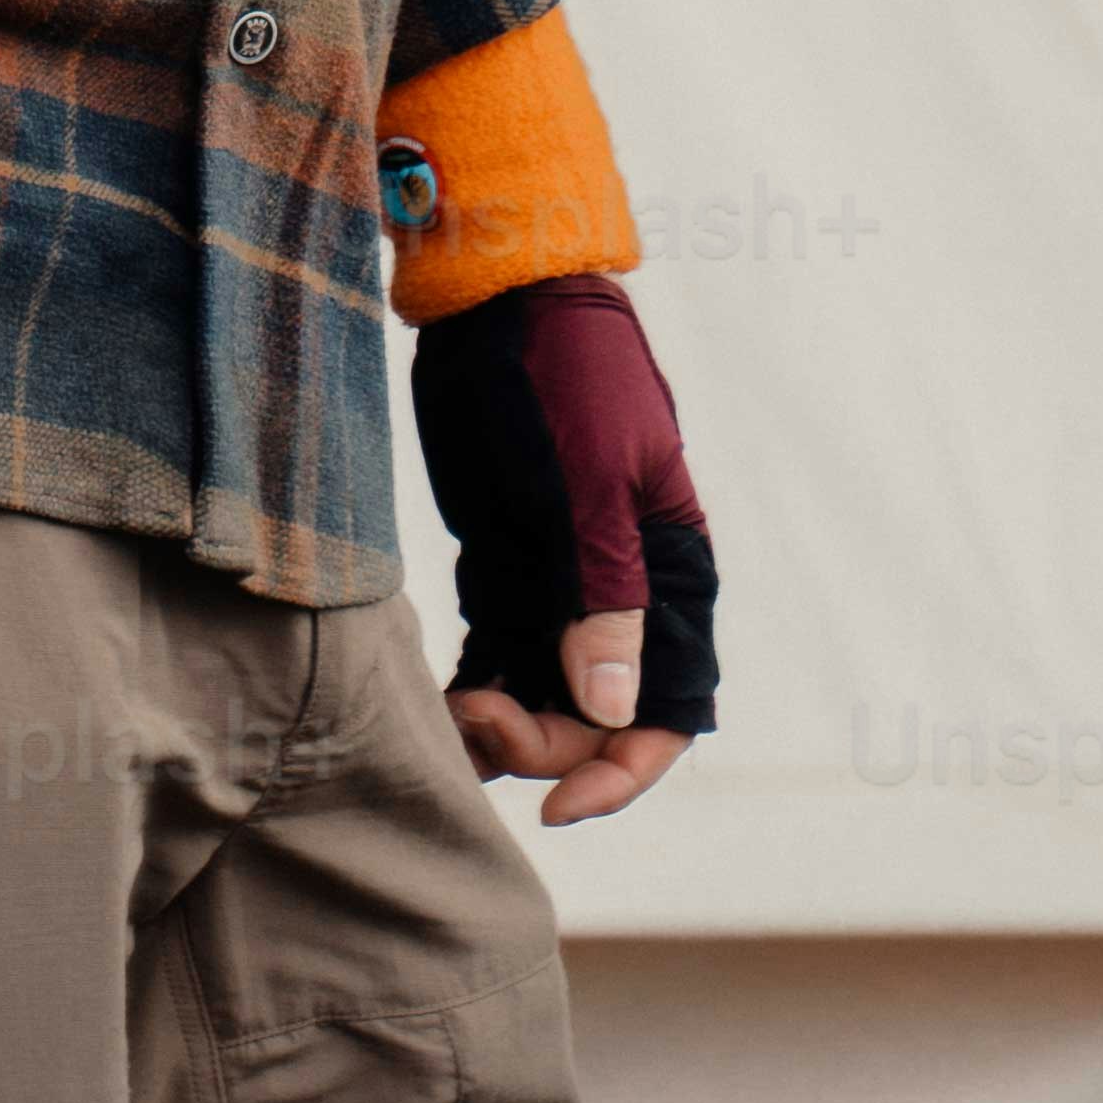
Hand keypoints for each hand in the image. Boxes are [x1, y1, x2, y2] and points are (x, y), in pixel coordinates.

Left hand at [412, 270, 718, 832]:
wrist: (498, 297)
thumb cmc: (562, 371)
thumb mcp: (587, 477)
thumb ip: (603, 589)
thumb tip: (610, 707)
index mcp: (668, 574)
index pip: (667, 712)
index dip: (620, 772)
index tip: (557, 805)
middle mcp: (619, 593)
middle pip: (592, 717)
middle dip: (540, 741)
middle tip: (472, 714)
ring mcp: (558, 581)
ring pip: (540, 694)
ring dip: (500, 726)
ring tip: (446, 714)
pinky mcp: (502, 562)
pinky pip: (496, 655)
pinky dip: (472, 687)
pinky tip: (434, 700)